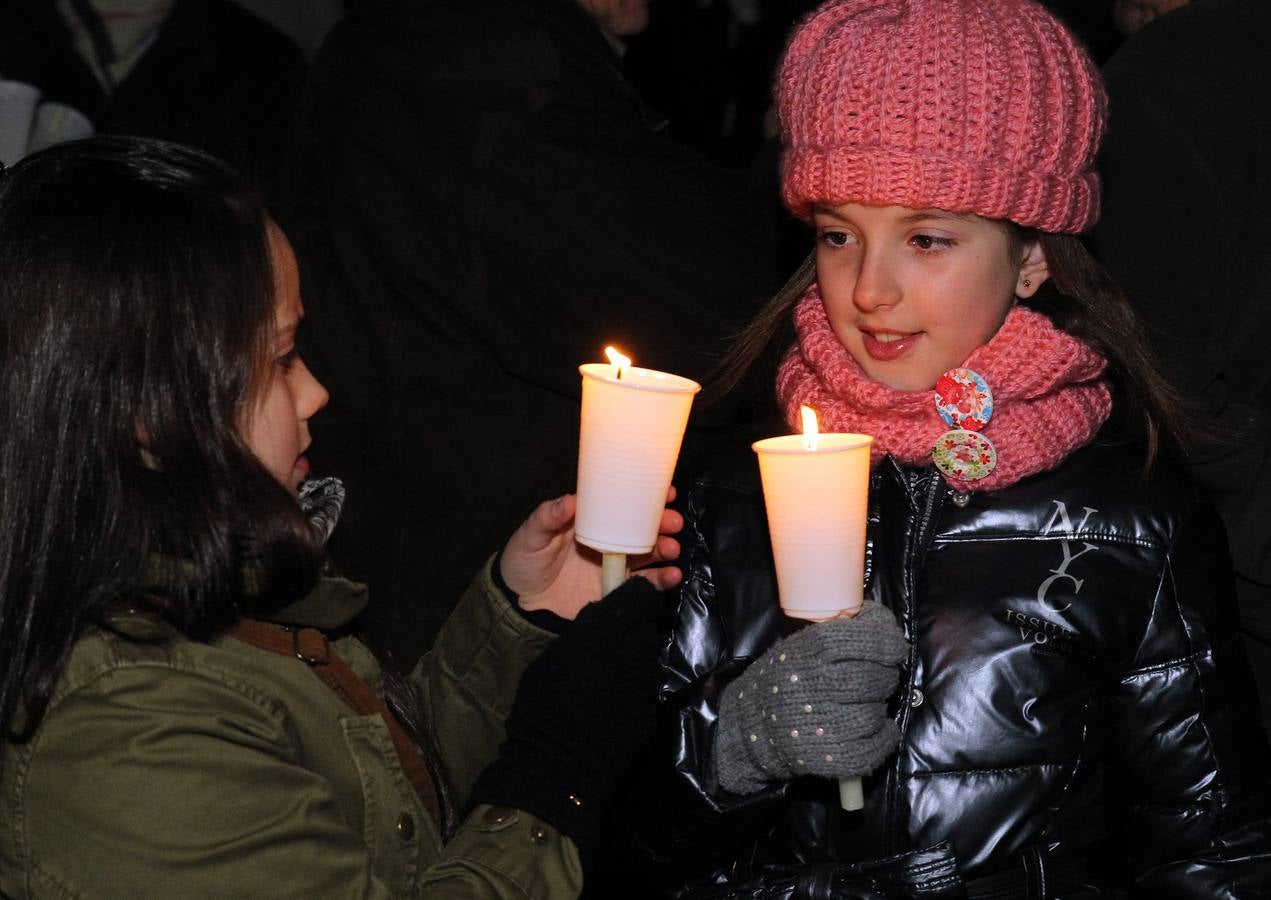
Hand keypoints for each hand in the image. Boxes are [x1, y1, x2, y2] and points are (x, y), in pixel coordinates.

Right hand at [468, 577, 664, 855]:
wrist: (558, 761)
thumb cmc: (544, 703)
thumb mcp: (556, 655)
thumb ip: (585, 635)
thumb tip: (597, 628)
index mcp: (606, 629)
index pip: (641, 595)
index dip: (636, 598)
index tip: (625, 604)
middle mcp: (634, 649)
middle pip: (647, 629)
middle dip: (634, 633)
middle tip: (612, 647)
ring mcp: (647, 682)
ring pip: (649, 661)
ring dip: (636, 664)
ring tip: (611, 681)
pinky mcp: (652, 711)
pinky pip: (646, 691)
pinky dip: (634, 694)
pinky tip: (615, 707)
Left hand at [499, 490, 682, 619]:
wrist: (520, 603)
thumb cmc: (524, 560)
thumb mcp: (530, 535)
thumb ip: (547, 517)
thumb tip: (571, 500)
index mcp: (592, 520)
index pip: (623, 503)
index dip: (646, 496)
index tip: (666, 492)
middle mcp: (609, 539)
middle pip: (643, 527)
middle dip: (663, 522)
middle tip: (673, 522)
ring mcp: (615, 565)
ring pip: (650, 553)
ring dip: (666, 548)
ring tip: (673, 548)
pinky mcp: (617, 590)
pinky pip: (645, 584)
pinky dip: (662, 580)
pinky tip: (673, 575)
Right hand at [713, 602, 907, 795]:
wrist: (752, 723)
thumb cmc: (784, 678)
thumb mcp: (802, 643)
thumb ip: (839, 630)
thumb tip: (881, 621)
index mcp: (813, 651)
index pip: (868, 640)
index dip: (889, 642)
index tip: (894, 647)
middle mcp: (820, 684)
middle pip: (877, 677)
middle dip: (885, 676)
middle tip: (877, 676)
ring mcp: (826, 723)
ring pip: (876, 712)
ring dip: (879, 707)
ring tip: (865, 703)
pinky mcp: (832, 756)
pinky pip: (876, 746)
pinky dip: (884, 737)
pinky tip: (877, 729)